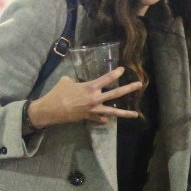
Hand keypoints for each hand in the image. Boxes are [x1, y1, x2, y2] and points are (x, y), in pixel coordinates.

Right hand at [27, 67, 141, 127]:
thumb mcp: (66, 81)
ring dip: (125, 113)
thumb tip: (77, 82)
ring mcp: (94, 110)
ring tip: (136, 114)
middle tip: (140, 85)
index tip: (123, 69)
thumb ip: (76, 81)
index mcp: (90, 87)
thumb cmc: (58, 93)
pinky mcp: (89, 118)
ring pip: (113, 112)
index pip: (106, 78)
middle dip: (129, 89)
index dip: (116, 73)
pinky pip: (100, 119)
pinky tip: (107, 120)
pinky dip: (103, 119)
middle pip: (116, 93)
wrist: (51, 110)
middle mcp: (95, 98)